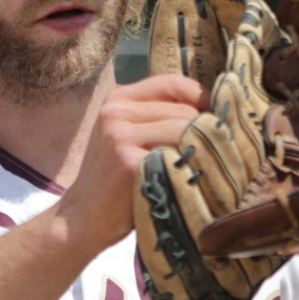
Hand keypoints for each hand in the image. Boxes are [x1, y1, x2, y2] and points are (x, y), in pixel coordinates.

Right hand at [56, 73, 206, 249]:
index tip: (214, 121)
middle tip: (211, 156)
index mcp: (118, 99)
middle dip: (205, 133)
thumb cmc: (117, 178)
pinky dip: (189, 169)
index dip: (203, 99)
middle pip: (185, 110)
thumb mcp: (128, 135)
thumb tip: (214, 109)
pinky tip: (187, 183)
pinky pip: (177, 156)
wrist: (84, 216)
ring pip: (185, 131)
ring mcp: (119, 135)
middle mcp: (116, 111)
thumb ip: (159, 116)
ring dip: (200, 152)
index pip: (174, 83)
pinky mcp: (128, 161)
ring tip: (198, 170)